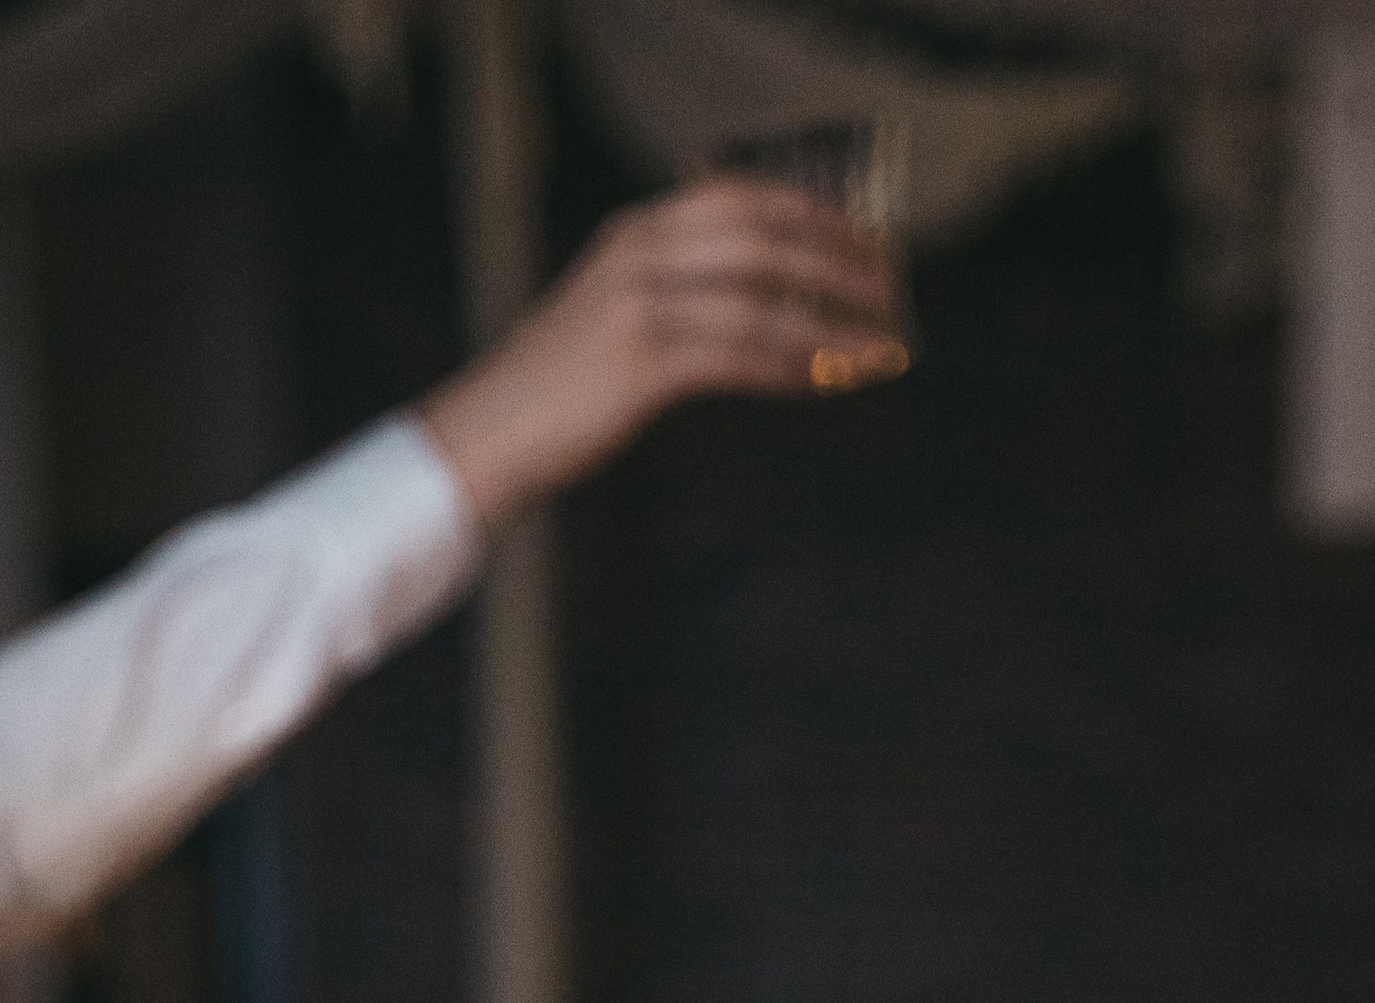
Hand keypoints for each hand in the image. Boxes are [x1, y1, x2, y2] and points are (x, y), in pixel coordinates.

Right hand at [420, 179, 901, 523]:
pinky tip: (825, 376)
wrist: (487, 432)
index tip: (858, 233)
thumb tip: (763, 324)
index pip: (735, 197)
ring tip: (875, 339)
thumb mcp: (614, 322)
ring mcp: (637, 304)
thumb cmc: (556, 392)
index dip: (806, 208)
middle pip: (759, 234)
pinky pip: (736, 353)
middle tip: (886, 283)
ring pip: (757, 296)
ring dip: (827, 318)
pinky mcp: (639, 360)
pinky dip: (790, 363)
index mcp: (634, 234)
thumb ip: (675, 304)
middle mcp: (637, 253)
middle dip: (833, 256)